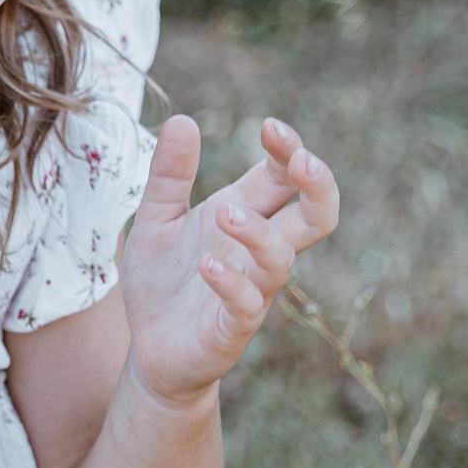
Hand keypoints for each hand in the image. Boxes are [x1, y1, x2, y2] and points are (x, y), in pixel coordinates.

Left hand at [115, 116, 341, 408]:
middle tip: (301, 161)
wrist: (149, 348)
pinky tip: (207, 264)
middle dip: (318, 186)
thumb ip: (169, 174)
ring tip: (224, 212)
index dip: (289, 149)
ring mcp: (251, 289)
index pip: (285, 176)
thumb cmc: (162, 280)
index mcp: (246, 214)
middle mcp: (257, 250)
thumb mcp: (155, 218)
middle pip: (316, 216)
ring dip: (259, 232)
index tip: (270, 127)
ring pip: (282, 258)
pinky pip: (248, 305)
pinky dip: (231, 282)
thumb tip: (182, 119)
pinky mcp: (232, 327)